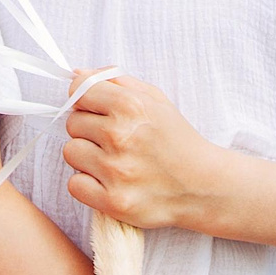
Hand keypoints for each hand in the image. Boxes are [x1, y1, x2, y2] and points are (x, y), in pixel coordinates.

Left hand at [61, 68, 228, 231]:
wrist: (204, 186)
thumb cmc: (177, 140)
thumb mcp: (155, 100)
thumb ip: (116, 81)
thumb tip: (78, 73)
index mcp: (130, 106)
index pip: (79, 89)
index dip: (86, 99)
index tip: (97, 109)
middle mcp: (119, 136)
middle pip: (73, 122)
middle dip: (89, 129)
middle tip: (115, 139)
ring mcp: (115, 171)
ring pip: (71, 152)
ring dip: (87, 156)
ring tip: (113, 160)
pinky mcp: (112, 201)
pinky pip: (74, 184)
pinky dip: (88, 184)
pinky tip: (109, 181)